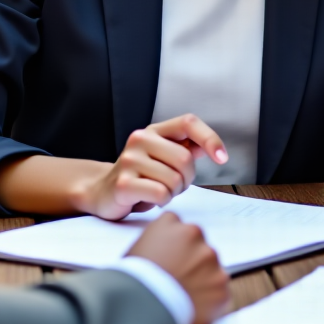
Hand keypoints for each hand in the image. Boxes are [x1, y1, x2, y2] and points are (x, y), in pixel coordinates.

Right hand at [71, 114, 227, 219]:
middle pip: (185, 159)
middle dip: (187, 178)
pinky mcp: (123, 182)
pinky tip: (149, 199)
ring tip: (158, 191)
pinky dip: (162, 201)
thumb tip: (211, 147)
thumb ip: (185, 149)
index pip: (188, 122)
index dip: (209, 138)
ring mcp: (129, 160)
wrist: (102, 192)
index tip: (222, 157)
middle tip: (172, 185)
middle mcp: (140, 139)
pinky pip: (161, 193)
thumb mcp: (163, 158)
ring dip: (173, 193)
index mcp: (154, 131)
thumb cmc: (139, 176)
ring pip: (174, 179)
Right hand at [126, 212, 229, 323]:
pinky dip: (210, 301)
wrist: (139, 310)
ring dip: (203, 279)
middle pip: (198, 246)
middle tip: (178, 279)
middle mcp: (195, 236)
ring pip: (212, 268)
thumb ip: (156, 242)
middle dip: (191, 261)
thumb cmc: (130, 283)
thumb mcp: (135, 250)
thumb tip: (166, 251)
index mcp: (170, 224)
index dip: (174, 245)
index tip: (170, 258)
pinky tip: (193, 309)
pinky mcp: (221, 287)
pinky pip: (219, 292)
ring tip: (183, 297)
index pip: (178, 227)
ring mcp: (211, 261)